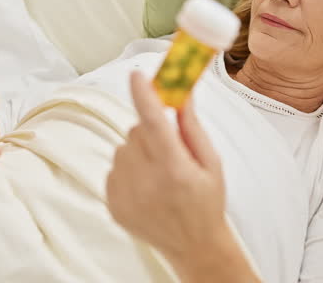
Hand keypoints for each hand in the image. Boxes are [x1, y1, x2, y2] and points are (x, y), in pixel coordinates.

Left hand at [106, 72, 259, 282]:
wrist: (192, 245)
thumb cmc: (206, 201)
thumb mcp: (210, 162)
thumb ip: (192, 127)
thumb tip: (182, 94)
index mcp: (174, 169)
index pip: (154, 123)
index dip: (144, 96)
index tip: (137, 76)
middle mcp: (146, 181)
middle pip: (137, 131)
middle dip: (151, 129)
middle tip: (170, 148)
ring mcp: (125, 193)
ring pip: (124, 148)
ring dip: (140, 151)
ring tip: (160, 174)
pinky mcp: (112, 202)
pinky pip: (115, 166)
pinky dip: (130, 168)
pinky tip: (147, 186)